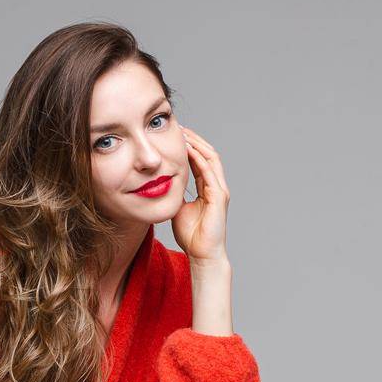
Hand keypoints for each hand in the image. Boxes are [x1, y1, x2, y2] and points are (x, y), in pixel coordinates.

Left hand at [170, 125, 229, 262]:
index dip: (190, 147)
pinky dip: (199, 159)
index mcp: (208, 189)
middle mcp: (217, 187)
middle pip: (209, 155)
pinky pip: (209, 172)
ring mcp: (220, 191)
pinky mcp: (219, 197)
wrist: (202, 254)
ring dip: (198, 145)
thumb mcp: (178, 209)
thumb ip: (175, 195)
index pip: (201, 161)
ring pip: (211, 159)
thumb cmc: (192, 236)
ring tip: (184, 134)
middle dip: (195, 140)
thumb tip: (162, 185)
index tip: (177, 136)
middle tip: (181, 128)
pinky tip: (188, 150)